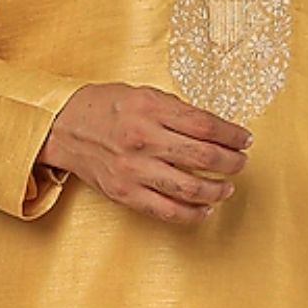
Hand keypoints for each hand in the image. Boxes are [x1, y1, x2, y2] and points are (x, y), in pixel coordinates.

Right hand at [39, 83, 252, 224]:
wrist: (62, 127)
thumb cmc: (104, 107)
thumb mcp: (142, 94)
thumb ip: (175, 110)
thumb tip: (213, 130)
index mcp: (150, 108)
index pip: (205, 125)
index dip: (232, 134)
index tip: (245, 139)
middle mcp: (143, 139)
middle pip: (203, 156)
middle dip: (231, 162)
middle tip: (241, 163)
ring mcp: (134, 169)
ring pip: (190, 187)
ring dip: (217, 190)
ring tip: (226, 187)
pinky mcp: (125, 193)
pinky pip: (167, 211)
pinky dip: (192, 213)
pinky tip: (205, 209)